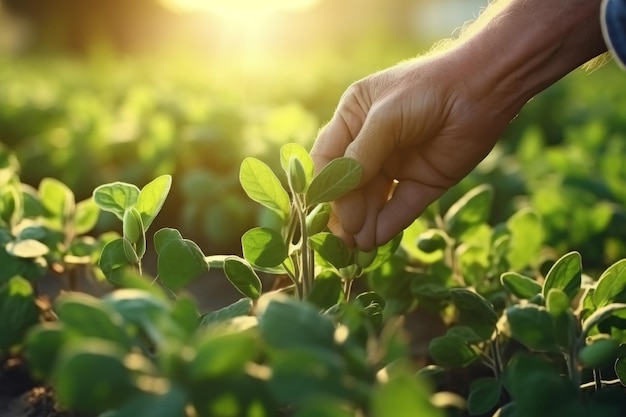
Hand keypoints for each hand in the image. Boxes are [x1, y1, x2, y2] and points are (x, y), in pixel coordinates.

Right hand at [310, 54, 519, 250]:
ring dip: (364, 223)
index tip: (322, 212)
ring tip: (357, 246)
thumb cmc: (428, 90)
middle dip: (344, 212)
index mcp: (353, 119)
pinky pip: (401, 207)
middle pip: (349, 185)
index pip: (328, 158)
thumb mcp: (386, 117)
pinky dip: (389, 224)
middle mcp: (371, 144)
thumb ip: (361, 156)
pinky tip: (377, 239)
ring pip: (373, 200)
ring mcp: (397, 165)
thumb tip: (339, 199)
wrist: (484, 89)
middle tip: (340, 238)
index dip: (324, 186)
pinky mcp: (423, 182)